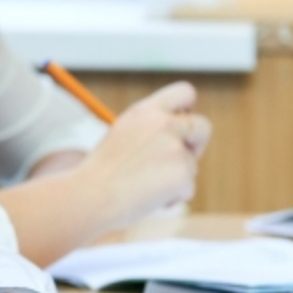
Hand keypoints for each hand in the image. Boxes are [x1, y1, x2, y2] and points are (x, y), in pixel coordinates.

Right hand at [79, 81, 211, 233]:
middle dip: (196, 144)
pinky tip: (148, 199)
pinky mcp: (182, 173)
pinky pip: (188, 189)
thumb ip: (151, 128)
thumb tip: (180, 135)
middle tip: (177, 162)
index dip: (188, 109)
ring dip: (176, 178)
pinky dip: (173, 198)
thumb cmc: (102, 172)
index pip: (185, 92)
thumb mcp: (123, 134)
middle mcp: (163, 123)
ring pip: (192, 164)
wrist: (90, 195)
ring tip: (144, 187)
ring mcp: (174, 147)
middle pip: (202, 126)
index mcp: (146, 111)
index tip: (181, 124)